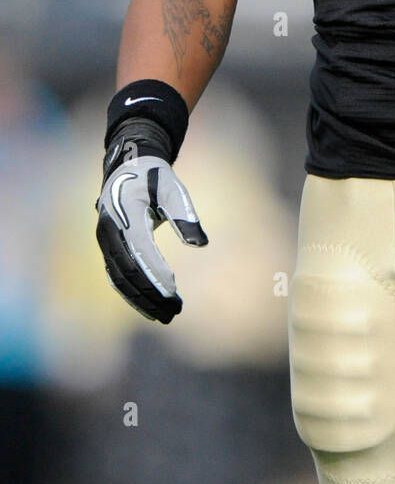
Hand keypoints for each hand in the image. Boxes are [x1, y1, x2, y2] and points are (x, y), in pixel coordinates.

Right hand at [95, 145, 207, 324]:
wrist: (128, 167)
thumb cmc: (155, 178)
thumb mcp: (173, 188)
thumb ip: (185, 214)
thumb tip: (200, 243)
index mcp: (126, 213)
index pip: (141, 250)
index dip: (156, 273)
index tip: (174, 292)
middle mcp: (110, 230)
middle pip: (129, 271)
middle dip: (150, 294)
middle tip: (174, 312)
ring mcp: (105, 241)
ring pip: (120, 279)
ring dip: (141, 300)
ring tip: (165, 316)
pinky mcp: (108, 248)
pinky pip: (117, 276)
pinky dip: (132, 293)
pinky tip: (150, 306)